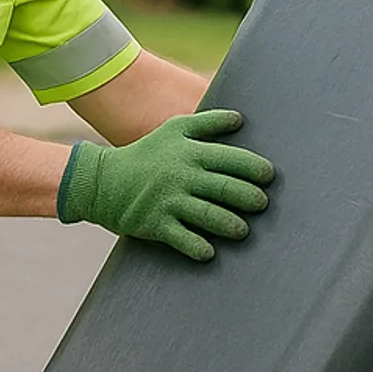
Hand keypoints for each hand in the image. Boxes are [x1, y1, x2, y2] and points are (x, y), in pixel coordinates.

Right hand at [57, 109, 274, 261]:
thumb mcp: (174, 129)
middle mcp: (182, 176)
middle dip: (249, 197)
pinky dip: (198, 247)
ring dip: (230, 224)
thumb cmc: (146, 154)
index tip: (269, 176)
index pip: (230, 159)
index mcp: (190, 152)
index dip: (254, 168)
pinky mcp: (155, 223)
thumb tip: (240, 118)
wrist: (102, 181)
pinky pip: (182, 238)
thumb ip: (209, 123)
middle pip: (224, 187)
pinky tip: (210, 252)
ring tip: (243, 230)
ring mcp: (169, 201)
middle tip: (262, 204)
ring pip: (208, 214)